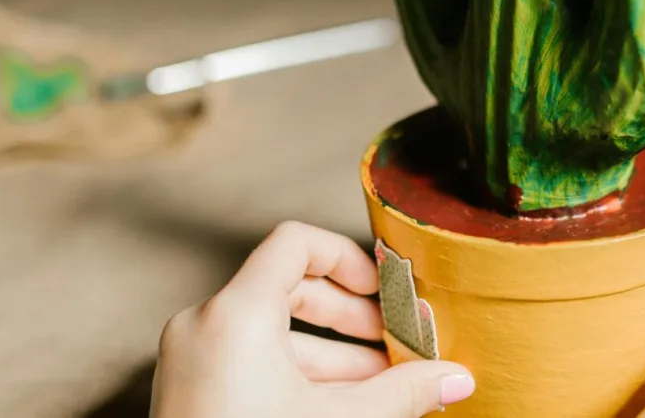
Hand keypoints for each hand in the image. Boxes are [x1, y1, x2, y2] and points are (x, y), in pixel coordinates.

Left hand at [150, 221, 475, 417]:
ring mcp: (192, 359)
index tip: (383, 290)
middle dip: (351, 315)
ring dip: (333, 351)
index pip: (296, 242)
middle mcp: (205, 325)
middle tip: (394, 339)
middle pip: (290, 285)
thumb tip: (455, 377)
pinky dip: (297, 372)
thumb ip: (403, 391)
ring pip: (274, 330)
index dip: (348, 258)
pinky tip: (342, 403)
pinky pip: (251, 359)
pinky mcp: (190, 390)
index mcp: (237, 314)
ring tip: (381, 382)